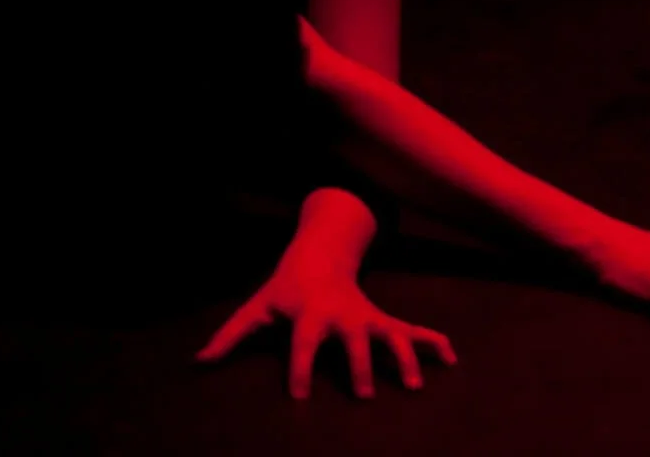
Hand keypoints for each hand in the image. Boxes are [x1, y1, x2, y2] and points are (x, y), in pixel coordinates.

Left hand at [196, 258, 455, 399]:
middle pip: (353, 340)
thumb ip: (231, 335)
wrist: (321, 254)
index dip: (298, 367)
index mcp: (309, 313)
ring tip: (414, 384)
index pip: (302, 342)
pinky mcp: (382, 319)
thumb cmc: (285, 289)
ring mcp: (367, 316)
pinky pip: (412, 330)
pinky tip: (451, 357)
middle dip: (359, 366)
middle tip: (364, 395)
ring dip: (404, 356)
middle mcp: (342, 315)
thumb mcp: (257, 307)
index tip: (298, 396)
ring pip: (391, 334)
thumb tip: (198, 361)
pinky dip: (433, 342)